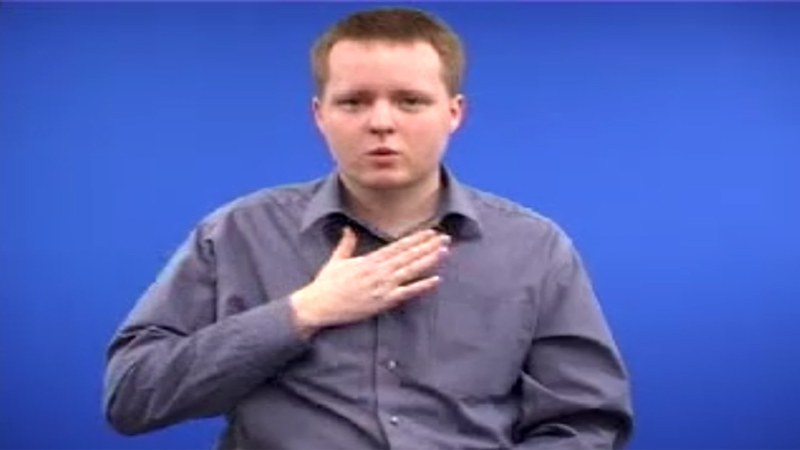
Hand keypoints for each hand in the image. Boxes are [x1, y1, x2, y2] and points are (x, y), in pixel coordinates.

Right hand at [290, 226, 449, 338]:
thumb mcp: (336, 260)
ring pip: (411, 270)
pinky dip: (422, 286)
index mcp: (369, 260)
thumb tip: (348, 229)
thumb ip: (346, 244)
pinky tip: (436, 280)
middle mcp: (379, 271)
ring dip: (429, 260)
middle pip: (409, 255)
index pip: (398, 246)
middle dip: (428, 246)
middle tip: (445, 237)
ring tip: (445, 251)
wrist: (319, 305)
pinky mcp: (383, 302)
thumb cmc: (326, 284)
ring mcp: (382, 286)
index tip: (430, 231)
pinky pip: (407, 293)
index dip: (416, 238)